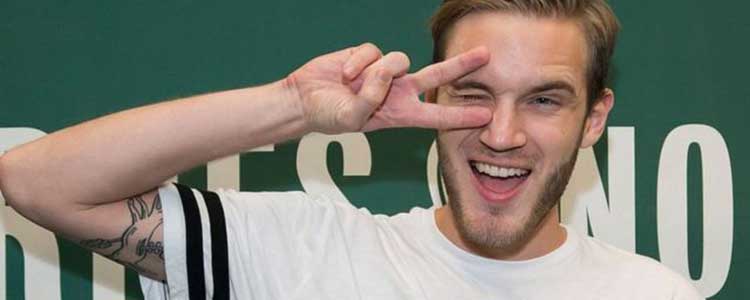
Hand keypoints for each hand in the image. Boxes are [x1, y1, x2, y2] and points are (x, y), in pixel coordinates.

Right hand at [286, 43, 491, 133]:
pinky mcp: (370, 55)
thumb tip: (385, 73)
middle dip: (461, 65)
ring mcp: (385, 72)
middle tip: (486, 55)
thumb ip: (370, 99)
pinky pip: (373, 51)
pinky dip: (357, 62)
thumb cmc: (327, 115)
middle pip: (437, 75)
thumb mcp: (350, 119)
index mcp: (399, 114)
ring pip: (399, 59)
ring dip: (377, 71)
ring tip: (352, 84)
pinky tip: (344, 73)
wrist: (303, 98)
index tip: (486, 116)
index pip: (436, 115)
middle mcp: (398, 91)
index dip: (460, 115)